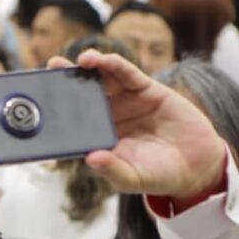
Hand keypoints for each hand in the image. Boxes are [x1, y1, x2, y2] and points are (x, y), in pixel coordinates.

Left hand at [51, 50, 225, 201]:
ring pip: (102, 79)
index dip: (58, 108)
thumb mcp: (133, 178)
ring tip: (79, 61)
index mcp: (99, 136)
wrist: (196, 166)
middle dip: (67, 80)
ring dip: (89, 67)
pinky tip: (102, 60)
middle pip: (82, 94)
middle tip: (51, 67)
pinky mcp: (147, 90)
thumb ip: (112, 170)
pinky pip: (127, 74)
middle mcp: (109, 116)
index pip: (73, 119)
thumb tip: (91, 159)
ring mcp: (126, 101)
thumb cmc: (159, 175)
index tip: (42, 100)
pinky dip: (114, 65)